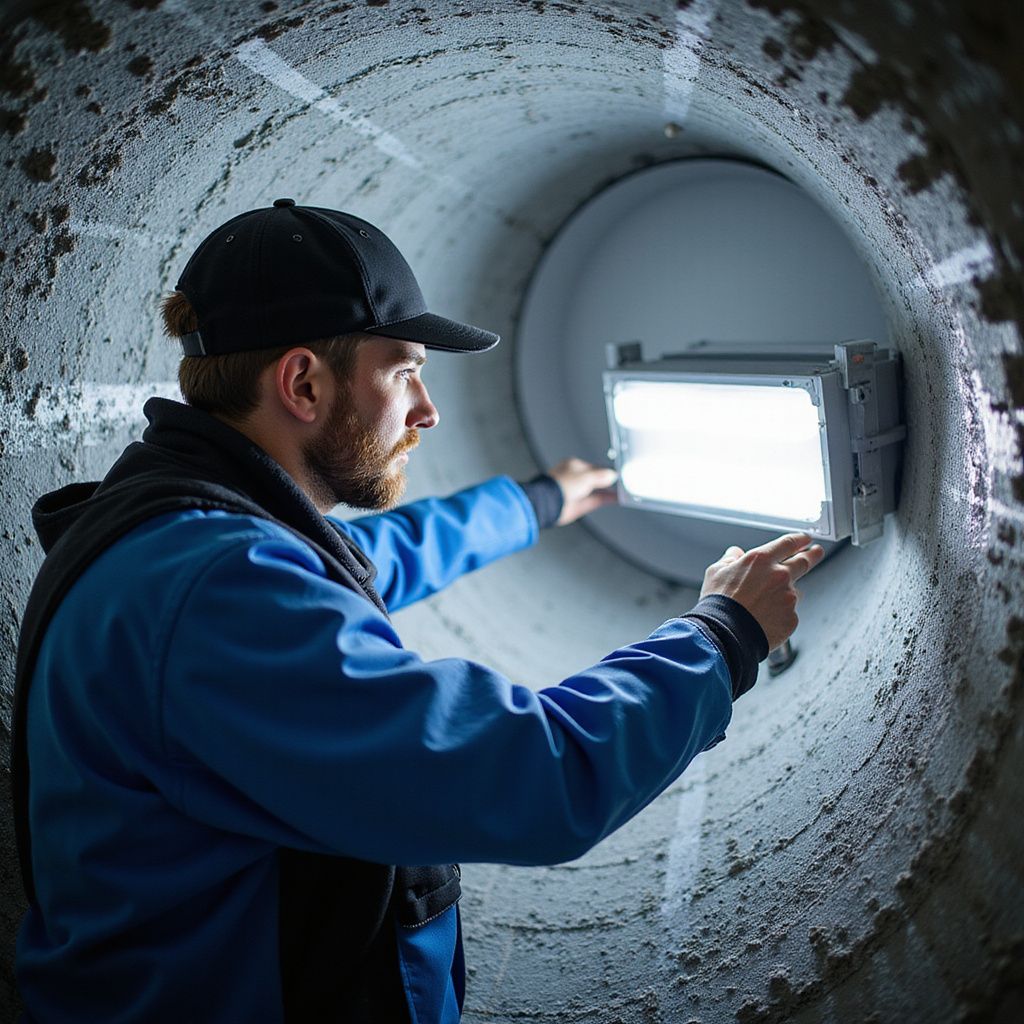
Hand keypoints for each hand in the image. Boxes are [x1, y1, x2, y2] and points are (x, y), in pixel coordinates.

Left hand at [547, 458, 617, 525]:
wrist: (548, 503)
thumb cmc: (559, 485)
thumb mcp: (586, 476)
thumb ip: (601, 476)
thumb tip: (611, 475)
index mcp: (573, 466)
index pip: (594, 467)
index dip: (605, 471)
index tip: (616, 474)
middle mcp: (574, 479)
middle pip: (595, 479)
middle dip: (607, 481)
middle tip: (621, 483)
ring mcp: (576, 492)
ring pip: (596, 490)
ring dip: (609, 491)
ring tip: (622, 491)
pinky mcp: (579, 505)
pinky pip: (596, 500)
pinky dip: (606, 499)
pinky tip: (616, 498)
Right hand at [699, 533, 824, 649]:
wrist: (725, 635)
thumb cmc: (719, 604)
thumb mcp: (716, 572)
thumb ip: (730, 558)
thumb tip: (735, 554)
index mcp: (761, 560)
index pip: (788, 543)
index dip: (800, 539)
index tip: (805, 539)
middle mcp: (779, 576)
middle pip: (804, 561)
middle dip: (812, 555)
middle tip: (816, 552)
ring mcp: (788, 598)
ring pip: (793, 591)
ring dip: (785, 593)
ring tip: (765, 604)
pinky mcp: (791, 618)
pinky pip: (789, 613)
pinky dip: (780, 614)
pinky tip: (764, 619)